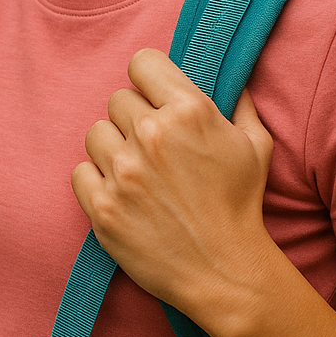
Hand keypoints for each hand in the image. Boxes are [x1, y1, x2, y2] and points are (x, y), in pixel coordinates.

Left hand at [71, 48, 275, 321]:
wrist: (225, 273)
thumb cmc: (241, 206)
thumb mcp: (255, 145)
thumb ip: (240, 102)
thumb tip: (230, 76)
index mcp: (188, 110)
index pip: (141, 62)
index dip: (148, 79)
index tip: (154, 97)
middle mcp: (151, 134)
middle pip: (118, 100)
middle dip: (134, 119)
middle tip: (153, 147)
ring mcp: (124, 171)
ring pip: (96, 133)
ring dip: (113, 149)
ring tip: (137, 172)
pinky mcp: (102, 206)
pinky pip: (80, 171)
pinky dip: (95, 181)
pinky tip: (120, 193)